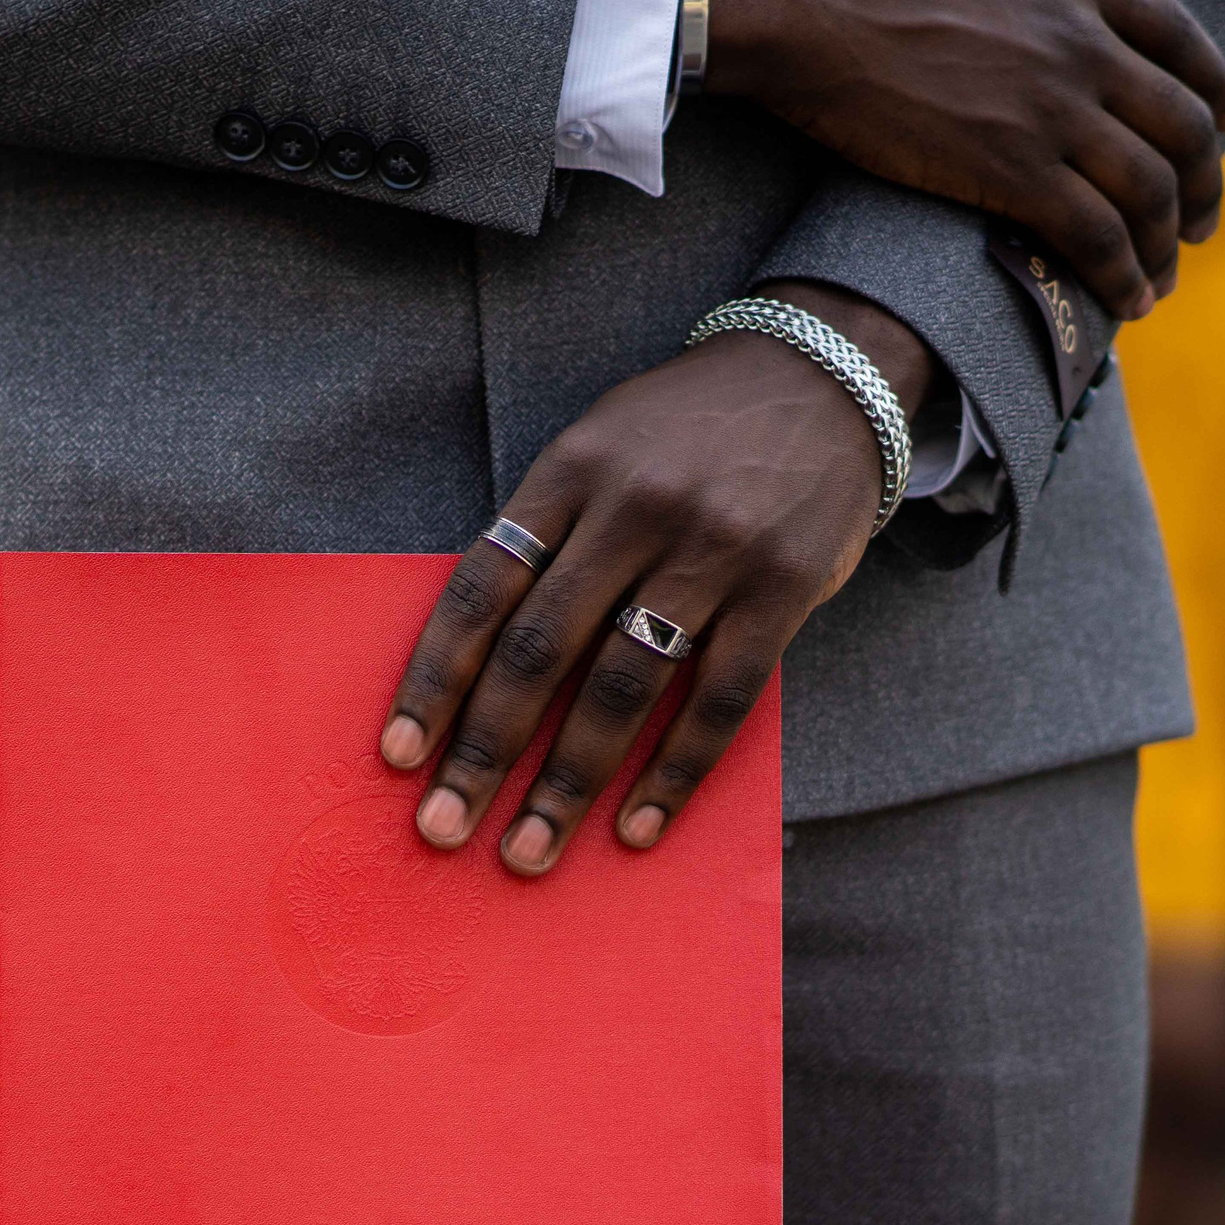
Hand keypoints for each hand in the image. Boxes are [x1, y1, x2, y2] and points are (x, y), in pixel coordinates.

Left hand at [379, 282, 930, 870]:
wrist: (825, 372)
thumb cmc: (682, 433)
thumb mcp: (597, 449)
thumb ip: (546, 538)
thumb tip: (474, 665)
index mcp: (570, 472)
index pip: (481, 589)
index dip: (433, 678)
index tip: (399, 754)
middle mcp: (635, 509)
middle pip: (541, 650)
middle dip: (483, 751)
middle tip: (443, 828)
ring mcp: (714, 549)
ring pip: (624, 686)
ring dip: (568, 781)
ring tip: (527, 851)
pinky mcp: (784, 588)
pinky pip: (720, 700)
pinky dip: (674, 773)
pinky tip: (636, 828)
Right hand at [710, 0, 1224, 319]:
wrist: (814, 21)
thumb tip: (1050, 15)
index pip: (1186, 46)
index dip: (1218, 91)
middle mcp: (1089, 46)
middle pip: (1184, 128)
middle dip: (1204, 186)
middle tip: (1200, 226)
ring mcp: (1056, 109)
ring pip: (1149, 191)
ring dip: (1166, 245)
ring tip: (1161, 279)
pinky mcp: (1015, 168)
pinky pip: (1097, 235)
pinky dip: (1124, 274)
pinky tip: (1128, 300)